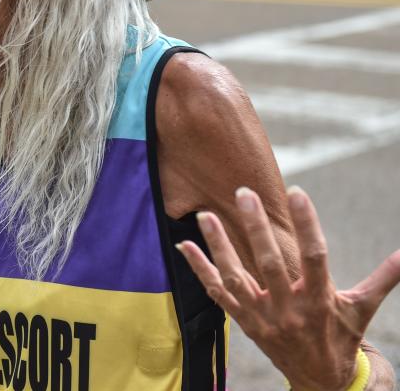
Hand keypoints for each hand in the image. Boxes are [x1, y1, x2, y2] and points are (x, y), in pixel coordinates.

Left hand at [178, 187, 399, 389]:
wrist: (318, 381)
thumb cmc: (340, 336)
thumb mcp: (360, 308)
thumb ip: (382, 278)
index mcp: (320, 301)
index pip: (314, 257)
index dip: (308, 224)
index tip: (297, 192)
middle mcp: (288, 309)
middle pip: (269, 263)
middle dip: (255, 227)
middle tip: (243, 193)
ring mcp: (262, 316)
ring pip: (236, 277)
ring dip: (218, 245)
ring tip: (204, 215)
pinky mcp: (243, 321)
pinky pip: (217, 293)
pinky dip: (200, 269)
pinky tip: (184, 245)